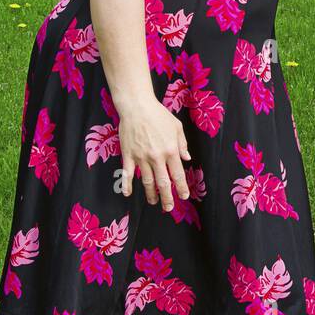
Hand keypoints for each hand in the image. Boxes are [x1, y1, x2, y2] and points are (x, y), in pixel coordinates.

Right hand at [116, 95, 191, 211]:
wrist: (137, 107)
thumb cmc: (158, 115)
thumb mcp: (176, 127)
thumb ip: (182, 144)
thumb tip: (187, 158)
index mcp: (171, 150)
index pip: (178, 174)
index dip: (181, 187)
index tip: (184, 196)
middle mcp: (157, 156)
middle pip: (163, 182)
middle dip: (167, 197)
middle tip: (169, 207)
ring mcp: (141, 157)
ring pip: (147, 181)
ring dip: (150, 194)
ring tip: (153, 202)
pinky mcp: (128, 155)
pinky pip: (127, 173)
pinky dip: (127, 185)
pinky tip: (128, 193)